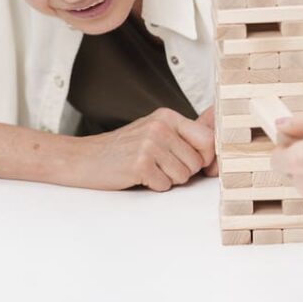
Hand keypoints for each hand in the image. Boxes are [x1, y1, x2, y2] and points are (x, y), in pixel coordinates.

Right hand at [75, 107, 215, 190]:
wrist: (84, 158)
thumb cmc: (123, 148)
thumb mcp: (155, 130)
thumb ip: (185, 133)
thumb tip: (218, 132)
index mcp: (168, 116)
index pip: (208, 138)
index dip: (207, 157)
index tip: (198, 165)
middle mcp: (160, 127)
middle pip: (196, 162)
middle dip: (184, 171)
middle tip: (162, 166)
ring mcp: (149, 144)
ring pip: (183, 176)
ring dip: (169, 179)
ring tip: (150, 169)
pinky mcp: (139, 164)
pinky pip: (165, 185)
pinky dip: (154, 186)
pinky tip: (140, 176)